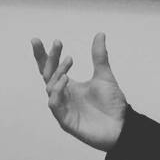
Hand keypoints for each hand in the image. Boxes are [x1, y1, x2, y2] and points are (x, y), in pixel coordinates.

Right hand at [31, 32, 126, 151]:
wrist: (122, 126)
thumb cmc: (112, 104)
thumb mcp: (104, 76)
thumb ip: (99, 56)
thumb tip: (100, 33)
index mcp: (69, 86)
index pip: (50, 68)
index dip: (43, 55)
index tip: (36, 40)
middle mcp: (63, 96)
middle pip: (47, 75)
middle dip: (49, 58)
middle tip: (57, 43)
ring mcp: (63, 108)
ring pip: (51, 88)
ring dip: (58, 73)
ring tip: (69, 60)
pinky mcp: (66, 120)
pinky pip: (55, 105)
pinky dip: (57, 91)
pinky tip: (65, 80)